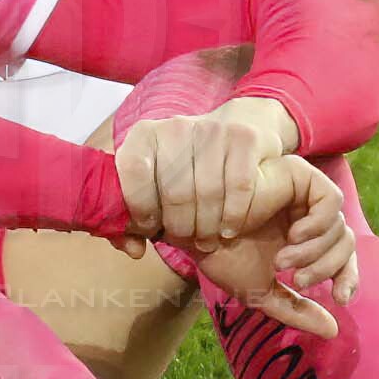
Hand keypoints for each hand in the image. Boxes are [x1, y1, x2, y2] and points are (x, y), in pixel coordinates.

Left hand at [114, 96, 300, 252]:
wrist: (238, 127)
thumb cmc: (190, 165)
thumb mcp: (157, 181)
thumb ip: (138, 216)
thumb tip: (134, 250)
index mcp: (146, 135)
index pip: (133, 170)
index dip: (140, 207)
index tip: (151, 227)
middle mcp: (176, 127)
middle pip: (174, 192)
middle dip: (180, 228)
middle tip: (186, 242)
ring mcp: (212, 130)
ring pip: (208, 193)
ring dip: (207, 228)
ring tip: (206, 240)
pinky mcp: (244, 138)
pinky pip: (238, 188)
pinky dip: (233, 217)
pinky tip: (228, 229)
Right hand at [189, 157, 355, 338]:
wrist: (196, 231)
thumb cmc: (222, 257)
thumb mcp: (261, 292)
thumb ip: (295, 310)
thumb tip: (332, 330)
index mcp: (302, 238)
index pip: (342, 256)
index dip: (348, 277)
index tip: (339, 299)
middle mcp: (305, 213)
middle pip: (345, 241)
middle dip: (326, 268)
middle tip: (297, 279)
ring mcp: (302, 193)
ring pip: (339, 224)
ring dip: (315, 251)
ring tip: (282, 260)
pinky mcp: (298, 174)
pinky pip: (330, 199)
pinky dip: (319, 223)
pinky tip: (293, 235)